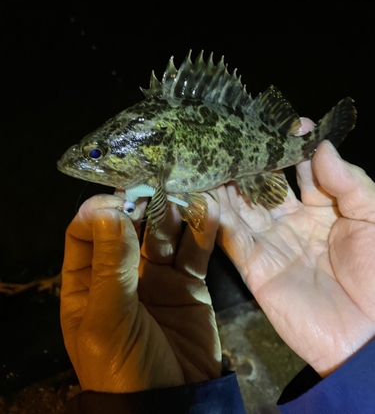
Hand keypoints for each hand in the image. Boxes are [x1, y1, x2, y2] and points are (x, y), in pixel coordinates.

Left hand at [60, 194, 221, 392]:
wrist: (172, 406)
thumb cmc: (125, 368)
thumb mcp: (108, 321)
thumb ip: (110, 266)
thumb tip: (108, 210)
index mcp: (89, 283)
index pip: (86, 233)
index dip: (99, 212)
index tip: (120, 200)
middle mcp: (122, 274)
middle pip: (129, 226)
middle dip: (143, 205)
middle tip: (160, 187)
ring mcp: (157, 278)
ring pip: (164, 234)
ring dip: (174, 213)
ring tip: (187, 194)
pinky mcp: (189, 285)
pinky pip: (194, 252)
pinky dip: (202, 232)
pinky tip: (209, 212)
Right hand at [217, 140, 374, 375]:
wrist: (371, 335)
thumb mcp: (373, 218)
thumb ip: (348, 182)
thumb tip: (320, 146)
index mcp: (322, 206)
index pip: (298, 168)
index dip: (290, 145)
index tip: (286, 122)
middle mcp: (291, 220)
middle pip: (263, 184)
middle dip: (248, 161)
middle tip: (231, 134)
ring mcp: (271, 242)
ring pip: (241, 207)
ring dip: (225, 184)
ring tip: (209, 157)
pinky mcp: (255, 267)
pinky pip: (231, 238)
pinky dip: (216, 217)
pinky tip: (204, 195)